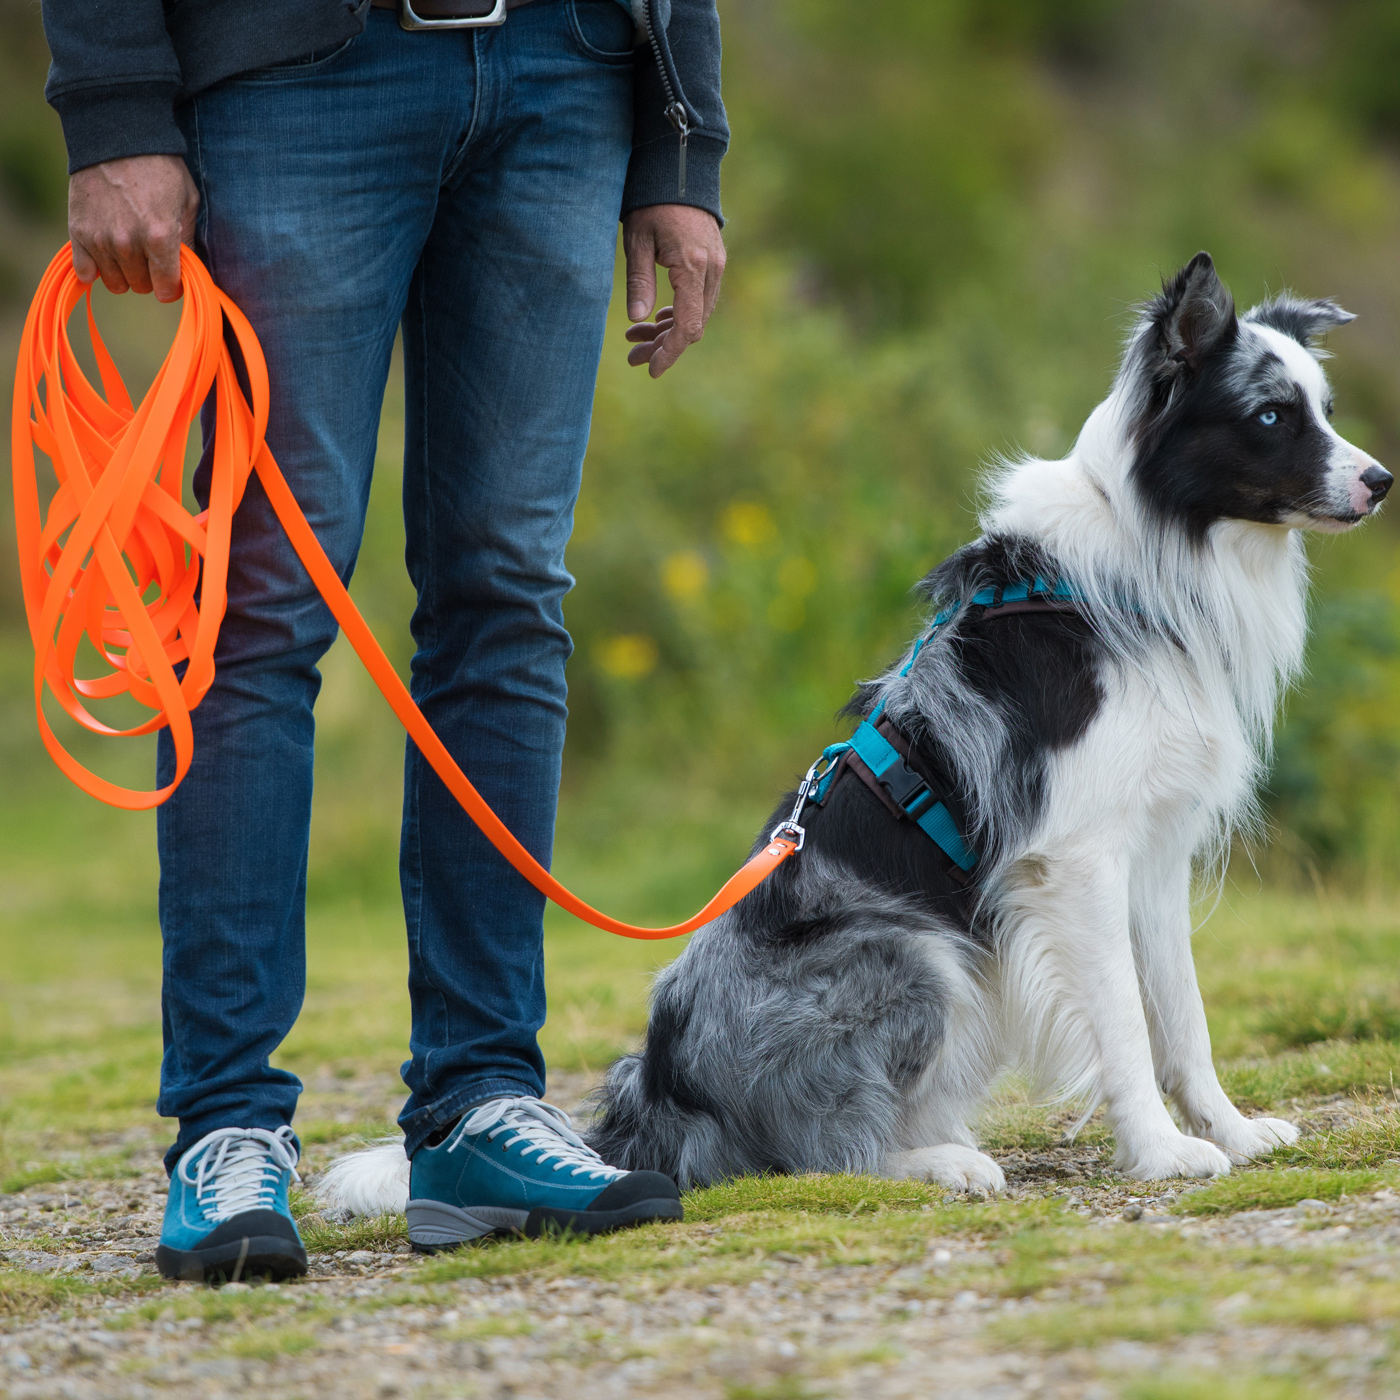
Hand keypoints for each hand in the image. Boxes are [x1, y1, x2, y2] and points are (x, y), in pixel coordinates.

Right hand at [68, 155, 199, 301]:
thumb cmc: (160, 168)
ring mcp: (100, 239)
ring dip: (124, 272)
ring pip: (115, 283)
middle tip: (149, 253)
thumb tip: (190, 272)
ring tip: (128, 249)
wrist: (115, 136)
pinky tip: (104, 254)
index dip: (172, 285)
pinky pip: (85, 272)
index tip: (172, 276)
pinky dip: (94, 268)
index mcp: (159, 237)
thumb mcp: (187, 201)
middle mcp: (127, 242)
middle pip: (141, 286)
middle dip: (149, 275)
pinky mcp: (78, 232)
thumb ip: (188, 241)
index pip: (166, 289)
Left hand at [622, 204, 725, 376]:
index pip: (687, 325)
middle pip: (693, 326)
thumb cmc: (651, 201)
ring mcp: (717, 266)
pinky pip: (699, 300)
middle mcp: (712, 269)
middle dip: (663, 346)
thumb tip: (637, 320)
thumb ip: (638, 283)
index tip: (651, 370)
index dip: (670, 352)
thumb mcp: (637, 241)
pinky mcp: (714, 262)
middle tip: (632, 355)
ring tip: (635, 338)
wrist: (678, 169)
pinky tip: (656, 319)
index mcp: (693, 266)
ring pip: (697, 315)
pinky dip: (679, 314)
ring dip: (668, 331)